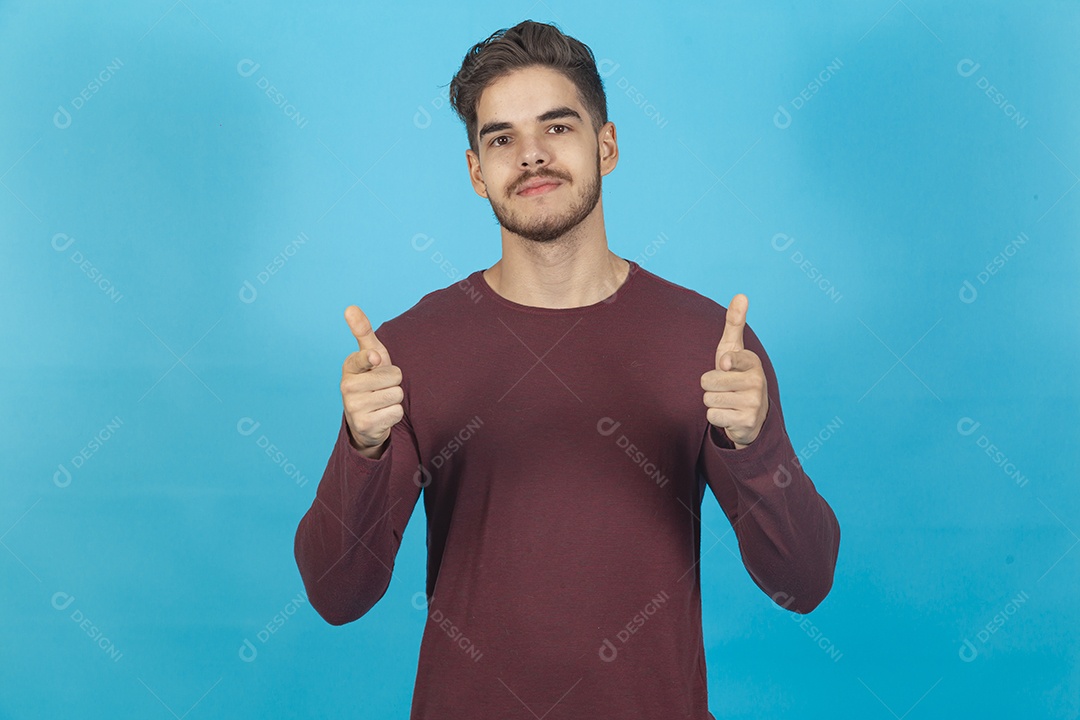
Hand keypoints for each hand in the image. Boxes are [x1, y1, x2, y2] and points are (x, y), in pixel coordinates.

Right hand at [341, 305, 403, 456]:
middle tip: (382, 387)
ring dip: (395, 398)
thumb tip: (350, 307)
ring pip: (396, 395)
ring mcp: (353, 407)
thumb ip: (362, 331)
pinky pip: (396, 413)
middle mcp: (347, 386)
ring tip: (382, 400)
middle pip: (393, 376)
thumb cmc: (372, 379)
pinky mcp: (364, 425)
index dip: (374, 359)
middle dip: (394, 382)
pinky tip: (382, 415)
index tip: (375, 359)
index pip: (366, 356)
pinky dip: (394, 414)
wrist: (367, 418)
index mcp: (349, 366)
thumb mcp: (371, 354)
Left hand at [700, 293, 768, 448]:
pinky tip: (729, 414)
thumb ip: (735, 323)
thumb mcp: (733, 348)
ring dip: (712, 401)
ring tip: (726, 400)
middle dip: (710, 386)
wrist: (750, 413)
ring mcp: (754, 403)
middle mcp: (757, 382)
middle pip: (708, 381)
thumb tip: (741, 295)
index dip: (723, 363)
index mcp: (752, 362)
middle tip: (724, 387)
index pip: (728, 357)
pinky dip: (716, 417)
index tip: (726, 365)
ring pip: (708, 399)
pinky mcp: (747, 423)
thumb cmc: (735, 375)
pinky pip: (712, 416)